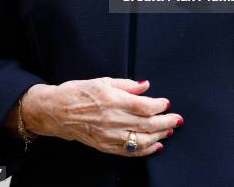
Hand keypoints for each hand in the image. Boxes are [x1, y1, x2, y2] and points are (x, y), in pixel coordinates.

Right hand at [22, 77, 182, 156]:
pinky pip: (129, 152)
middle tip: (178, 119)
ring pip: (141, 140)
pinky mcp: (105, 146)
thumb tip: (146, 85)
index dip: (159, 105)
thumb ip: (127, 84)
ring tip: (170, 130)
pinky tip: (155, 146)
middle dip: (166, 122)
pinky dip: (145, 151)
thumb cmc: (78, 92)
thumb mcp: (103, 81)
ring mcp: (109, 136)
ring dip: (159, 136)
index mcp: (114, 100)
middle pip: (147, 124)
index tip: (167, 102)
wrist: (56, 111)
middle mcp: (113, 119)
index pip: (145, 106)